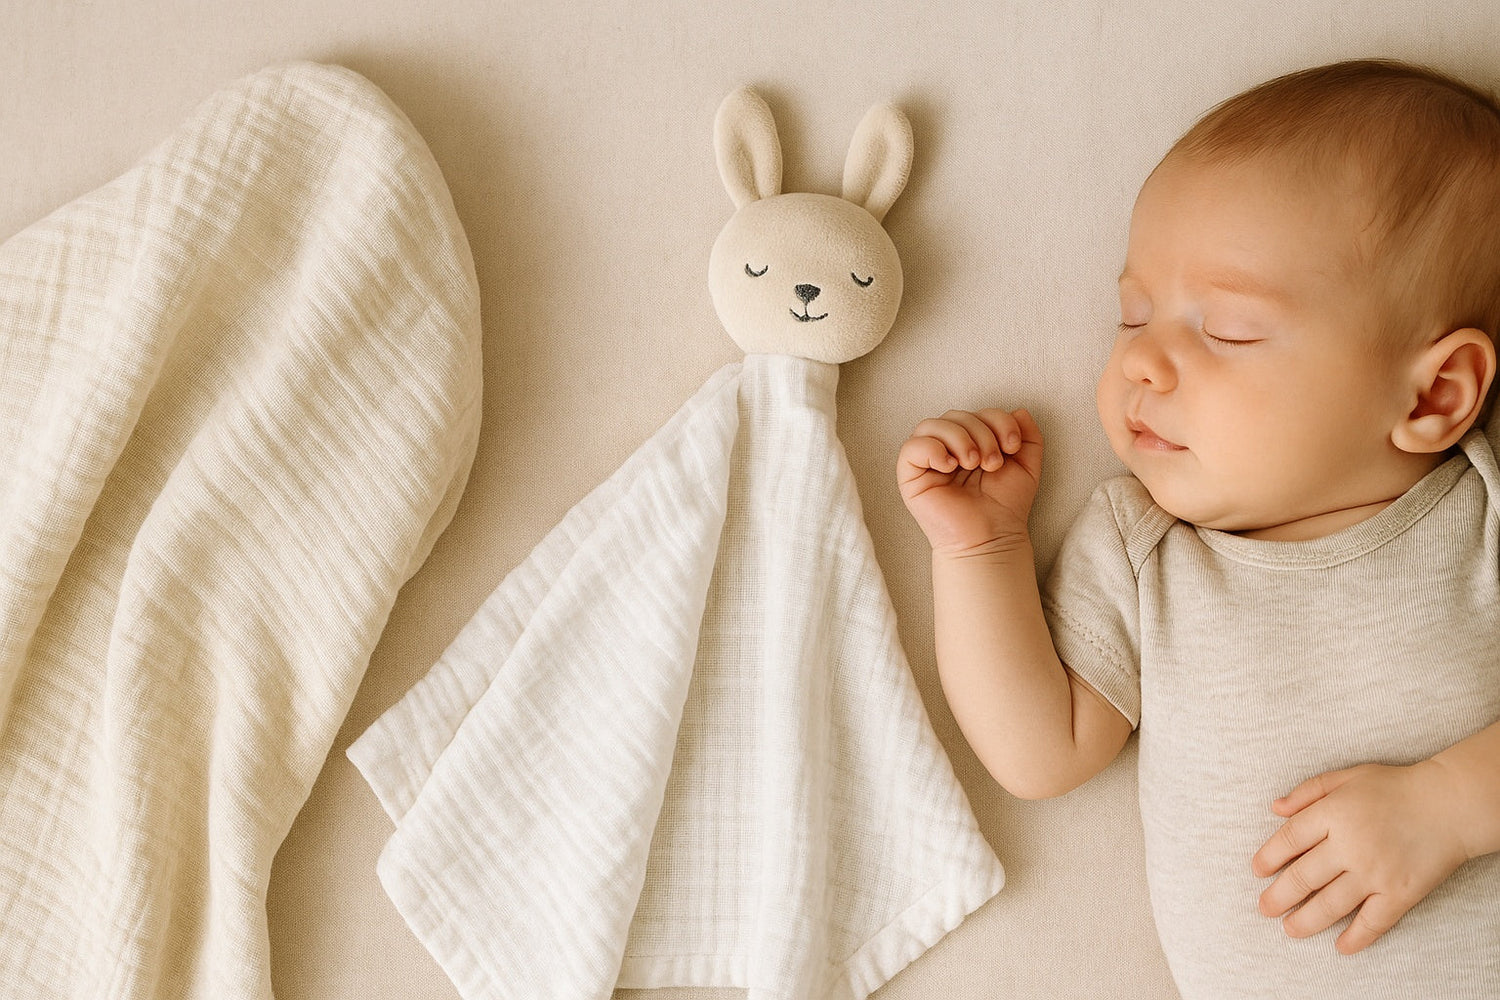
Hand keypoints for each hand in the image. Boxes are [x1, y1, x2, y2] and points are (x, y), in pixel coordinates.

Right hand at [897, 408, 1042, 555]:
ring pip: (930, 425)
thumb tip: (1019, 411)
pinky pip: (910, 448)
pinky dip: (932, 449)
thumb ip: (1029, 436)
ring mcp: (926, 462)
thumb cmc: (1006, 505)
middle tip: (992, 463)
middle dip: (980, 433)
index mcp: (970, 442)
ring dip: (959, 438)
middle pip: (954, 415)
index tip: (1012, 446)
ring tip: (974, 464)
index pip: (977, 413)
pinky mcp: (910, 478)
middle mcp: (946, 448)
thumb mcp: (1027, 465)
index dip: (997, 420)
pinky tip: (950, 466)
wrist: (992, 537)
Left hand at [1251, 761, 1470, 954]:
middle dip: (1279, 896)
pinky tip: (1341, 946)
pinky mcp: (1400, 893)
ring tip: (1290, 929)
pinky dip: (1356, 938)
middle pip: (1303, 877)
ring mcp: (1375, 872)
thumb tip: (1275, 808)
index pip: (1289, 839)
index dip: (1269, 857)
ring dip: (1306, 921)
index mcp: (1333, 814)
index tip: (1257, 871)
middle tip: (1265, 908)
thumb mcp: (1347, 777)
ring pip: (1331, 904)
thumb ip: (1308, 791)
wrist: (1450, 805)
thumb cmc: (1395, 788)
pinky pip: (1373, 922)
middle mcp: (1350, 845)